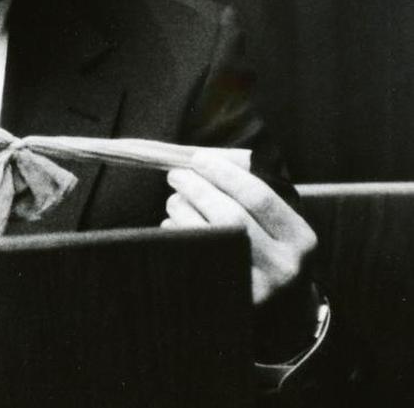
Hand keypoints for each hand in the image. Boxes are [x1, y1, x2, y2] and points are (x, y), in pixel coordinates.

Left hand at [162, 151, 316, 304]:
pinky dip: (178, 236)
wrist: (284, 314)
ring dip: (182, 211)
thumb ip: (254, 194)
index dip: (224, 174)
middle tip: (176, 175)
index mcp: (300, 238)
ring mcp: (257, 289)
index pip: (258, 196)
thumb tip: (207, 160)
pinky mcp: (231, 302)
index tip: (198, 158)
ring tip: (175, 200)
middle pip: (229, 217)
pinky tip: (172, 225)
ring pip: (208, 238)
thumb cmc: (272, 253)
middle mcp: (284, 266)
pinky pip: (194, 259)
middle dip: (197, 189)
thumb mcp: (279, 226)